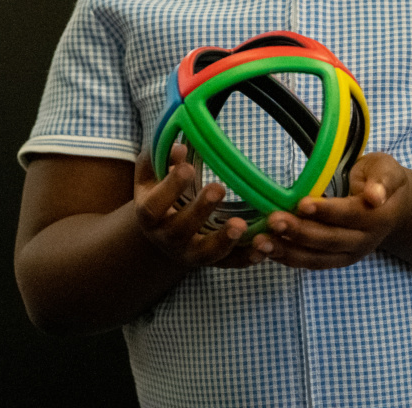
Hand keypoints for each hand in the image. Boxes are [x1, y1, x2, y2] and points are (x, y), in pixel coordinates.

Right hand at [133, 145, 264, 267]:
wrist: (161, 232)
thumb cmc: (159, 193)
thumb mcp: (152, 175)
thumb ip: (160, 158)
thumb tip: (179, 148)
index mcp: (149, 215)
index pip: (154, 206)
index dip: (170, 188)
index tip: (188, 168)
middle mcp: (166, 238)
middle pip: (180, 230)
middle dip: (200, 210)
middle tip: (218, 188)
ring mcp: (189, 253)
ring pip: (205, 253)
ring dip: (224, 240)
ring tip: (241, 225)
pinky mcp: (211, 261)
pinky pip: (229, 263)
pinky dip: (246, 258)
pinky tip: (262, 249)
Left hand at [252, 152, 411, 269]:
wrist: (392, 207)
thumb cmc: (382, 180)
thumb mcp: (388, 170)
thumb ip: (383, 181)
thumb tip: (375, 196)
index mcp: (378, 217)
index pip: (350, 215)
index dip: (326, 211)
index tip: (302, 204)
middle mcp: (363, 241)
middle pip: (329, 240)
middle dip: (299, 232)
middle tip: (274, 220)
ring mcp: (348, 254)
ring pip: (316, 257)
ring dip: (287, 250)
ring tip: (260, 242)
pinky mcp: (334, 259)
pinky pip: (309, 262)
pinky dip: (287, 258)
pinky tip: (266, 249)